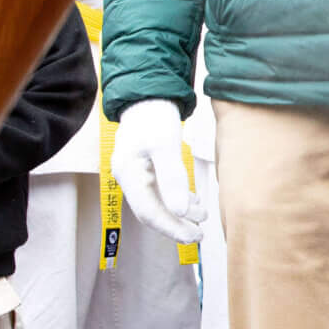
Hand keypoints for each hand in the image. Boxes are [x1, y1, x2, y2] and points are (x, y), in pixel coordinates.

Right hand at [111, 98, 203, 243]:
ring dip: (178, 214)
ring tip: (201, 216)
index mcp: (128, 173)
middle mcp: (127, 177)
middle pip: (150, 211)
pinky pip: (159, 192)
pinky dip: (176, 200)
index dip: (170, 227)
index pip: (148, 212)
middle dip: (175, 225)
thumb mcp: (165, 143)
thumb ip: (172, 177)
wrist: (147, 93)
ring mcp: (135, 174)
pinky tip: (192, 201)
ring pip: (156, 203)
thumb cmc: (153, 114)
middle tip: (199, 234)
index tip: (192, 235)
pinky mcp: (145, 169)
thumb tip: (180, 210)